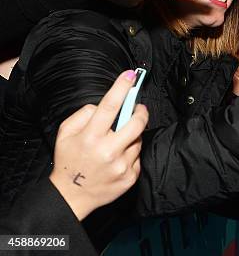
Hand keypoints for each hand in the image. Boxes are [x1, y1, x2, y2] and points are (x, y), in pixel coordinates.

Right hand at [49, 71, 148, 220]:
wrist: (71, 196)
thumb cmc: (69, 160)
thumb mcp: (65, 133)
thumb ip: (83, 114)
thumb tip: (103, 104)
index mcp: (90, 137)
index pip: (110, 106)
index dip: (122, 88)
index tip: (131, 75)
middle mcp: (108, 151)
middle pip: (136, 123)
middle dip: (141, 111)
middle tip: (138, 108)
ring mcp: (121, 166)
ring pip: (138, 140)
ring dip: (133, 136)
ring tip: (119, 141)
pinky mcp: (130, 177)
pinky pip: (138, 156)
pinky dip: (131, 153)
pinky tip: (119, 157)